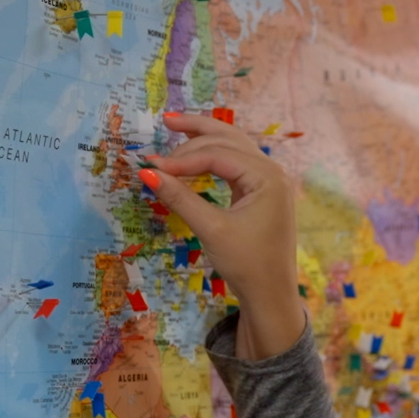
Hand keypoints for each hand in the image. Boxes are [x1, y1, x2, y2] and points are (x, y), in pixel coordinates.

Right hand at [146, 112, 305, 359]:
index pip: (218, 155)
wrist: (271, 294)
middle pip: (229, 140)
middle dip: (196, 131)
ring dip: (205, 138)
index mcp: (267, 177)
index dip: (183, 159)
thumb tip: (146, 173)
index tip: (151, 167)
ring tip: (176, 127)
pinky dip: (213, 157)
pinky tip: (195, 154)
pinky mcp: (261, 193)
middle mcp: (272, 172)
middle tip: (164, 122)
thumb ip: (180, 198)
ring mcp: (269, 181)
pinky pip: (235, 165)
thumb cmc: (246, 264)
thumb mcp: (211, 229)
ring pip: (233, 148)